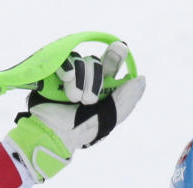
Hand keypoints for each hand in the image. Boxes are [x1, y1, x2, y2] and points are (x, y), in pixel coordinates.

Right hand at [7, 41, 144, 179]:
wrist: (51, 133)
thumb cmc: (81, 131)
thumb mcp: (109, 118)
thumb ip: (126, 99)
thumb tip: (141, 79)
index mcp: (102, 91)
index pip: (113, 68)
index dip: (118, 56)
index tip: (121, 49)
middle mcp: (87, 80)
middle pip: (99, 61)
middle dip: (103, 70)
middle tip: (104, 74)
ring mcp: (70, 75)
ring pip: (84, 61)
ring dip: (83, 81)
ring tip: (76, 99)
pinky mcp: (53, 71)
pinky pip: (66, 59)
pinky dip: (68, 70)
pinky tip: (66, 83)